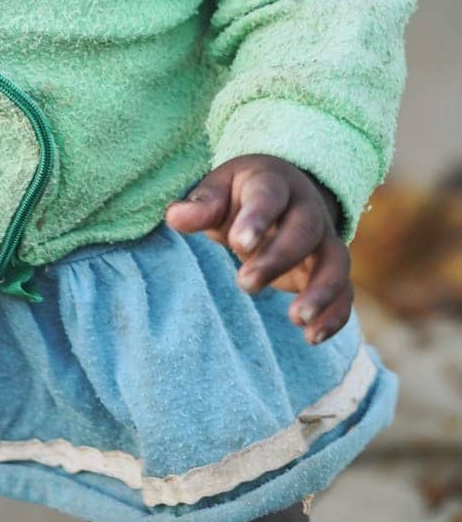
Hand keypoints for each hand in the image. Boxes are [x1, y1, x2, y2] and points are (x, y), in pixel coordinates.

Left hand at [164, 155, 351, 345]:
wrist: (282, 194)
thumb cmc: (240, 195)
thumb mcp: (218, 190)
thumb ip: (201, 205)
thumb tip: (175, 217)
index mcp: (274, 183)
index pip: (269, 196)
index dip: (257, 218)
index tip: (237, 242)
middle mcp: (306, 210)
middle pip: (304, 230)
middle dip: (278, 259)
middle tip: (245, 284)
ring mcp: (323, 240)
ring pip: (335, 262)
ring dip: (320, 292)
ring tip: (296, 319)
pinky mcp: (330, 269)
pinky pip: (345, 291)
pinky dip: (335, 315)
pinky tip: (313, 338)